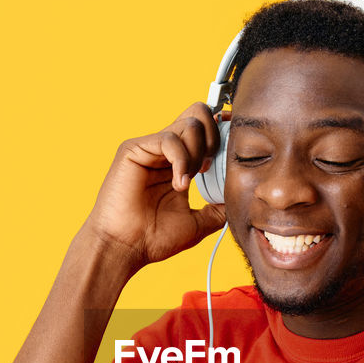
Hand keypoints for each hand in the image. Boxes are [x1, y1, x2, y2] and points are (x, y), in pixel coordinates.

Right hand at [84, 102, 226, 271]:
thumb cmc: (153, 238)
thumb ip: (216, 209)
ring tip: (187, 182)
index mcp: (179, 162)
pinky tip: (178, 185)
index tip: (228, 159)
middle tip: (207, 168)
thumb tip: (237, 201)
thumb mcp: (197, 223)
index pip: (205, 130)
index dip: (221, 137)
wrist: (126, 248)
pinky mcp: (134, 148)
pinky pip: (169, 139)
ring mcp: (150, 147)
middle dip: (214, 137)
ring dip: (197, 154)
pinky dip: (182, 161)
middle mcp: (165, 150)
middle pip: (200, 114)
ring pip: (190, 124)